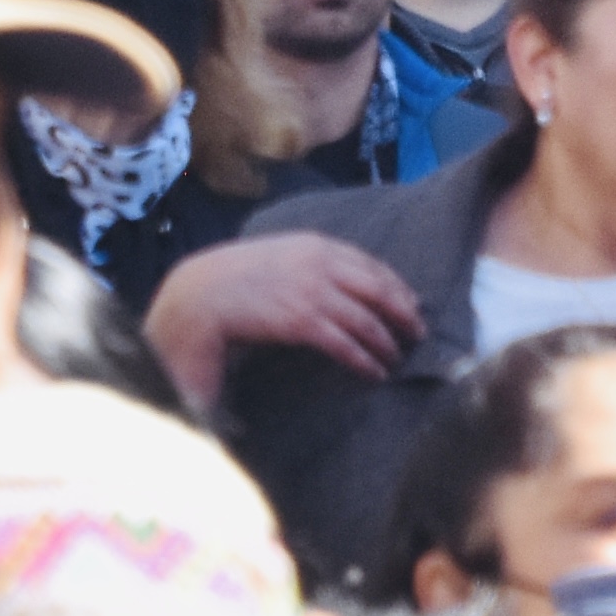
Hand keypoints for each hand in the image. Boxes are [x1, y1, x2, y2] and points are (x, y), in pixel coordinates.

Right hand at [140, 231, 430, 413]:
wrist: (197, 294)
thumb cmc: (232, 278)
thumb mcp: (275, 255)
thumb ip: (307, 261)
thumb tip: (339, 281)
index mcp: (313, 244)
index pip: (371, 265)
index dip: (397, 287)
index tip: (412, 303)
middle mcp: (318, 265)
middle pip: (380, 291)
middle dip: (404, 314)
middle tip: (417, 334)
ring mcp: (311, 292)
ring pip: (368, 321)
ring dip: (388, 343)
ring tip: (395, 359)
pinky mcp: (302, 321)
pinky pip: (347, 344)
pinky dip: (366, 360)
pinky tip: (374, 372)